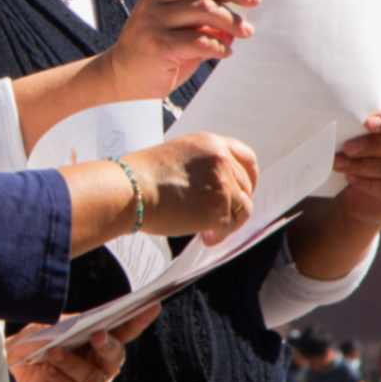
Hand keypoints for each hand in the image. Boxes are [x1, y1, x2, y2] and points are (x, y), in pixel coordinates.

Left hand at [12, 307, 156, 381]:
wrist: (10, 371)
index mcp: (101, 341)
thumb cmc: (34, 344)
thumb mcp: (49, 327)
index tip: (152, 305)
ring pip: (93, 376)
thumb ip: (68, 323)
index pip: (125, 329)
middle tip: (96, 334)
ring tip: (52, 353)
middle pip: (115, 356)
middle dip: (107, 345)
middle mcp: (102, 365)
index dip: (139, 319)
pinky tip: (46, 370)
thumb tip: (84, 321)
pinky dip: (60, 379)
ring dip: (72, 363)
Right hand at [100, 0, 257, 99]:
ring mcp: (154, 22)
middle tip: (254, 1)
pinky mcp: (157, 45)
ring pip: (203, 8)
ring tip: (245, 32)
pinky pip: (198, 40)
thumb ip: (203, 21)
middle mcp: (155, 1)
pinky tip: (226, 52)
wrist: (119, 78)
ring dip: (230, 20)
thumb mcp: (179, 30)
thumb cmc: (156, 54)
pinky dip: (218, 45)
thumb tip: (238, 20)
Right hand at [129, 133, 259, 239]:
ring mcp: (223, 184)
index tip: (247, 189)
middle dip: (236, 203)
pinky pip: (230, 226)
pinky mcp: (219, 208)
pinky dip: (220, 234)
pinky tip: (204, 238)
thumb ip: (200, 166)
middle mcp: (221, 159)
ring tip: (208, 231)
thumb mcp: (176, 156)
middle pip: (245, 185)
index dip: (250, 176)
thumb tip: (211, 188)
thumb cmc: (141, 177)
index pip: (246, 157)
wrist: (131, 190)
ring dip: (228, 221)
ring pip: (243, 207)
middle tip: (221, 217)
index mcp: (211, 143)